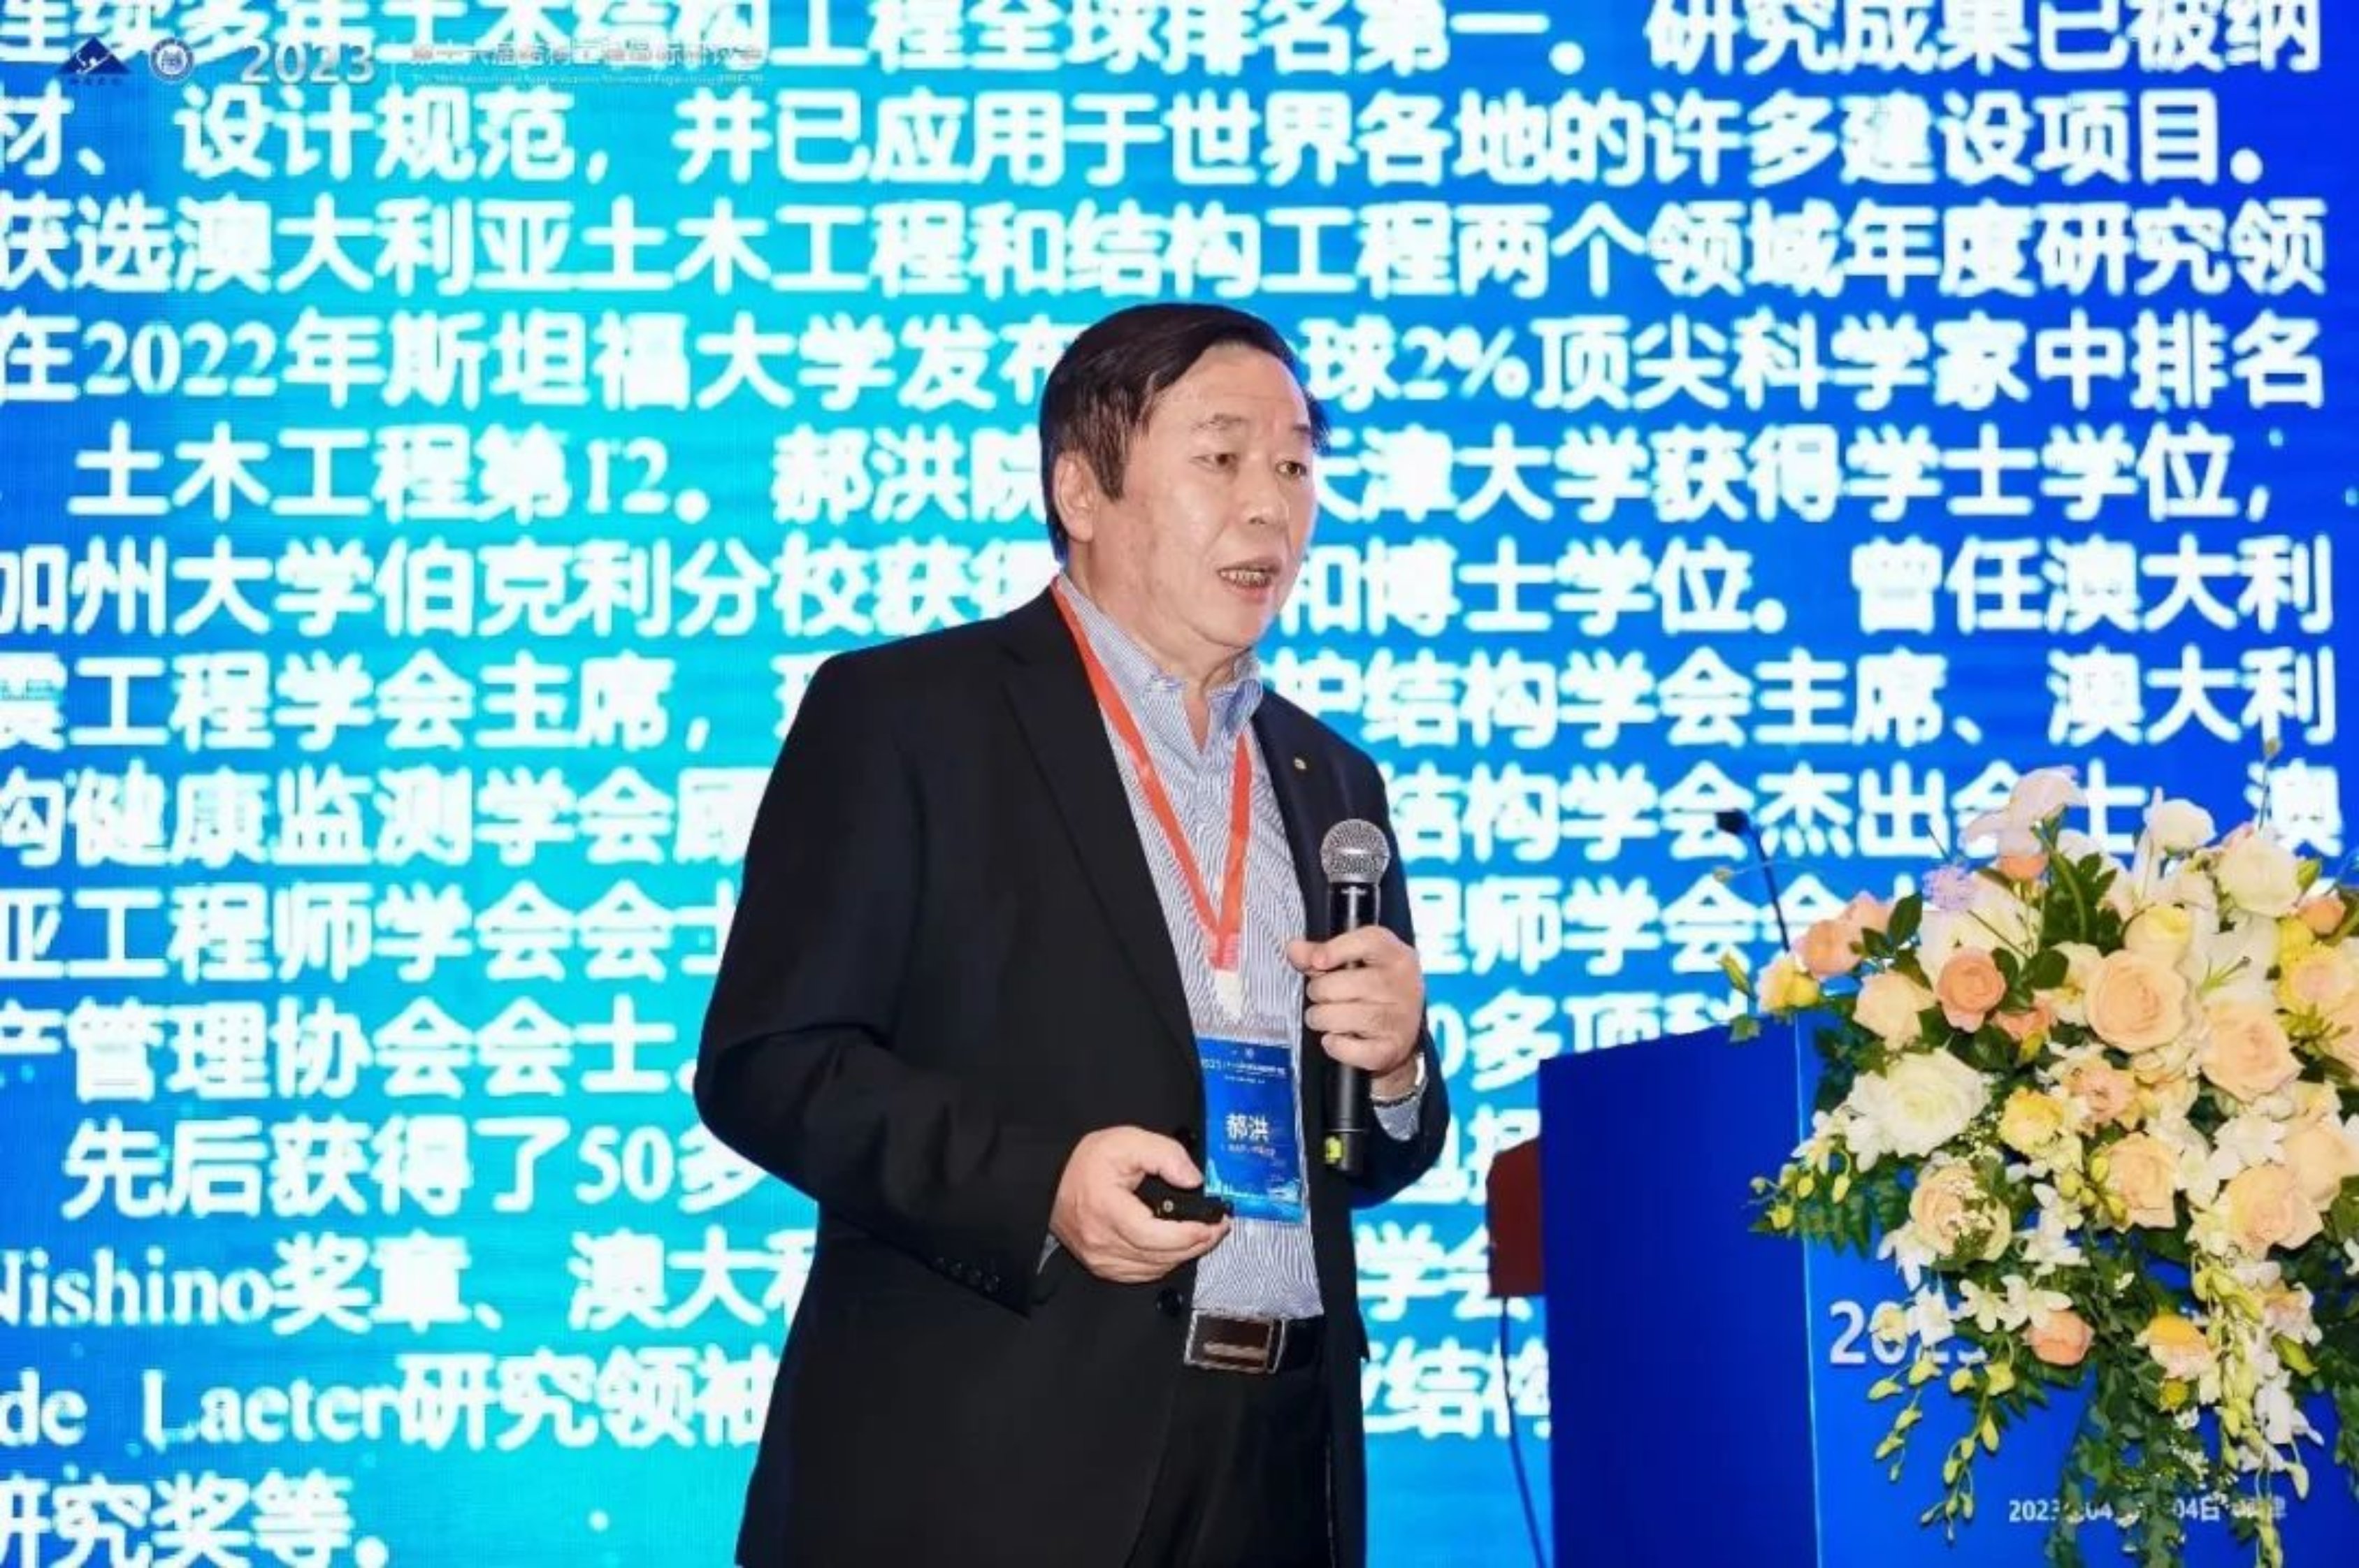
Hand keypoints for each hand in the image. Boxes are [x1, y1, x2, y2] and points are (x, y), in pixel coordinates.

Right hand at [1050, 1127, 1229, 1283]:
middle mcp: (1102, 1243)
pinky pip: (1142, 1273)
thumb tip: (1193, 1179)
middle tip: (1219, 1227)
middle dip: (1197, 1243)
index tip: (1215, 1222)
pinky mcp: (1102, 1266)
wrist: (1050, 1183)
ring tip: (1203, 1235)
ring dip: (1184, 1254)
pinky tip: (1177, 1247)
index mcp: (1107, 1211)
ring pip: (1155, 1269)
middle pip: (1161, 1256)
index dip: (1191, 1233)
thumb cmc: (1086, 1163)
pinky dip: (1165, 1262)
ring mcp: (1101, 1260)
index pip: (1156, 1236)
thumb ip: (1165, 1155)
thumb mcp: (1127, 1142)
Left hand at [1287, 927, 1424, 1097]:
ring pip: (1336, 1017)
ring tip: (1326, 1017)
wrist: (1402, 1033)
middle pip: (1337, 984)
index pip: (1368, 942)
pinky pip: (1346, 1048)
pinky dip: (1333, 1045)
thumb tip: (1295, 950)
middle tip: (1323, 996)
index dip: (1335, 949)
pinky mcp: (1390, 1049)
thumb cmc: (1375, 991)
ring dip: (1320, 1019)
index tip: (1316, 961)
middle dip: (1318, 992)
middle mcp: (1401, 985)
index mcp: (1395, 956)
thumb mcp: (1355, 963)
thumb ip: (1321, 953)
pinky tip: (1336, 1038)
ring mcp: (1398, 1019)